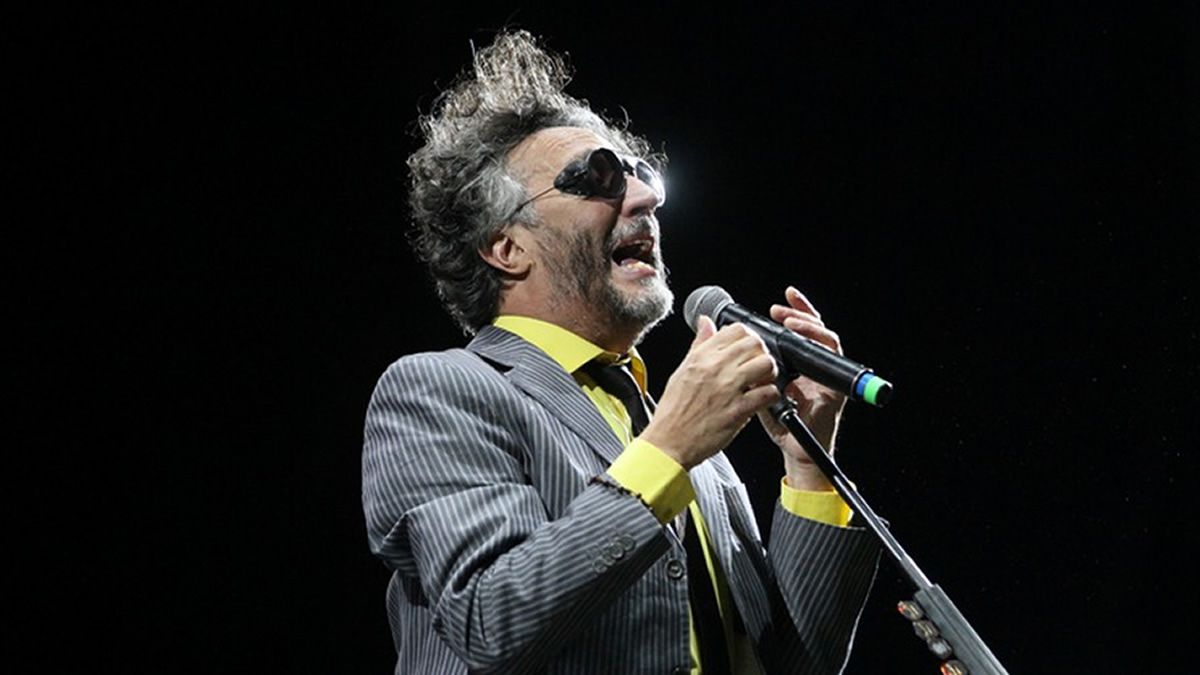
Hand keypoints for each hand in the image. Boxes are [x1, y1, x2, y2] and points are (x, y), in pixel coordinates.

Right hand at [641, 317, 780, 469]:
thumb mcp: (682, 371)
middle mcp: (715, 369)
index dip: (747, 336)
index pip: (735, 329)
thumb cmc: (674, 411)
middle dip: (761, 352)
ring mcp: (728, 389)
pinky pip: (768, 393)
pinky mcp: (738, 410)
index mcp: (701, 357)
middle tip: (758, 365)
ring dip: (770, 372)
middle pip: (754, 343)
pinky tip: (763, 399)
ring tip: (763, 381)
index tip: (747, 348)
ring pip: (766, 364)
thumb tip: (705, 323)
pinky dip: (771, 395)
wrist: (669, 442)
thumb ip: (698, 345)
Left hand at [756, 287, 847, 490]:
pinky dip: (822, 353)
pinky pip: (834, 366)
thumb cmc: (778, 419)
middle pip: (816, 329)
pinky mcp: (834, 390)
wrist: (793, 449)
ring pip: (828, 341)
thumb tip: (727, 338)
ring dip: (811, 329)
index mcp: (798, 361)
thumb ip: (745, 364)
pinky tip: (808, 347)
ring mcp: (827, 376)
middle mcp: (815, 365)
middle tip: (781, 310)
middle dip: (801, 314)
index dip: (794, 311)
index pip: (799, 329)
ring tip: (792, 323)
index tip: (781, 302)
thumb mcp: (756, 386)